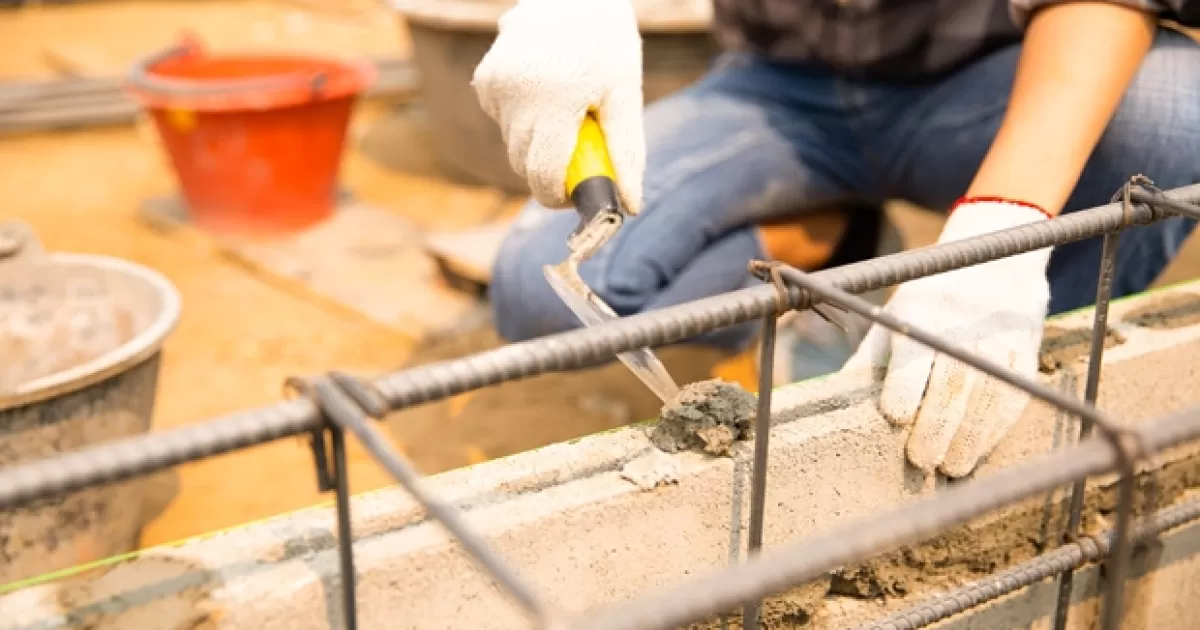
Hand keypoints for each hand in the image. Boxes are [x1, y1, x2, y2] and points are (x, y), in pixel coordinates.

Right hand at [471, 0, 645, 213]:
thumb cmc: (608, 40)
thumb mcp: (625, 94)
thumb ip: (626, 152)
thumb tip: (630, 205)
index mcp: (554, 101)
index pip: (542, 174)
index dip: (557, 196)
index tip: (576, 195)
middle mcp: (516, 95)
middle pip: (523, 164)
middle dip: (549, 170)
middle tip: (579, 151)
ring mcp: (495, 85)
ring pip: (512, 143)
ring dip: (536, 142)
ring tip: (564, 110)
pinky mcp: (486, 78)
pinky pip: (503, 120)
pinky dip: (522, 118)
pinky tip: (544, 91)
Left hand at [841, 198, 1053, 477]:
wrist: (993, 264)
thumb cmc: (927, 304)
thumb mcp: (892, 319)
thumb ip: (871, 360)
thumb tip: (838, 403)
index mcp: (921, 310)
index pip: (914, 354)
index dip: (905, 389)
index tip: (896, 419)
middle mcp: (962, 323)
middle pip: (952, 383)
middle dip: (938, 427)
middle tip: (923, 461)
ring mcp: (998, 338)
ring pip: (987, 395)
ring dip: (970, 438)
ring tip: (951, 468)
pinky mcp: (1025, 351)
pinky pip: (1014, 396)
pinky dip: (997, 430)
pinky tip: (980, 451)